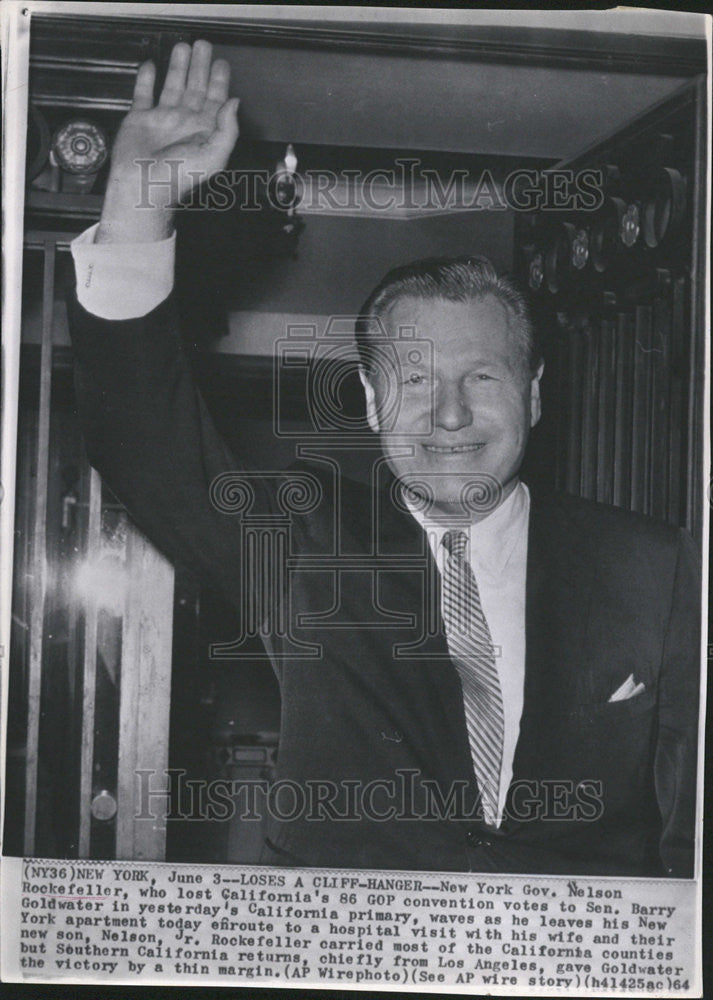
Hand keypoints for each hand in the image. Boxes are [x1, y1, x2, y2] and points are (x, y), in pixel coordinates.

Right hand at [97, 40, 238, 242]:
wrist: (144, 186)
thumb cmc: (179, 179)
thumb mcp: (215, 156)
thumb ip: (228, 129)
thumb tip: (234, 103)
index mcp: (203, 132)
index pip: (215, 100)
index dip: (219, 81)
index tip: (221, 64)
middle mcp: (184, 124)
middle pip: (195, 88)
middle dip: (200, 66)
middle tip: (203, 46)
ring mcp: (162, 120)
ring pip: (172, 86)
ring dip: (178, 66)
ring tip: (182, 47)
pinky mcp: (140, 120)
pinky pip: (144, 95)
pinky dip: (146, 79)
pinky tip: (151, 66)